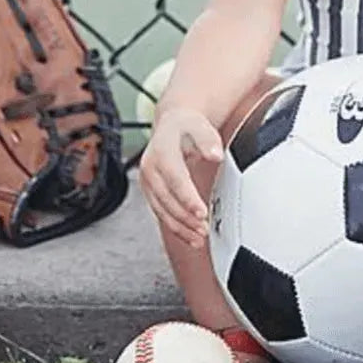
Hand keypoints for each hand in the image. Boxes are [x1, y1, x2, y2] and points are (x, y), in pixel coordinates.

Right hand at [139, 106, 223, 248]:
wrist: (172, 124)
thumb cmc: (187, 127)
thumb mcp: (200, 126)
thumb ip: (208, 140)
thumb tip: (215, 155)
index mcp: (161, 152)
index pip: (175, 179)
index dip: (188, 198)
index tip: (202, 212)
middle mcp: (150, 169)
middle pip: (167, 199)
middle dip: (186, 218)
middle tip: (204, 229)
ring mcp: (147, 182)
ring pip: (162, 211)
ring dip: (181, 227)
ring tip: (199, 238)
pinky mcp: (151, 192)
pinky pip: (162, 213)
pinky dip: (176, 227)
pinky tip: (189, 236)